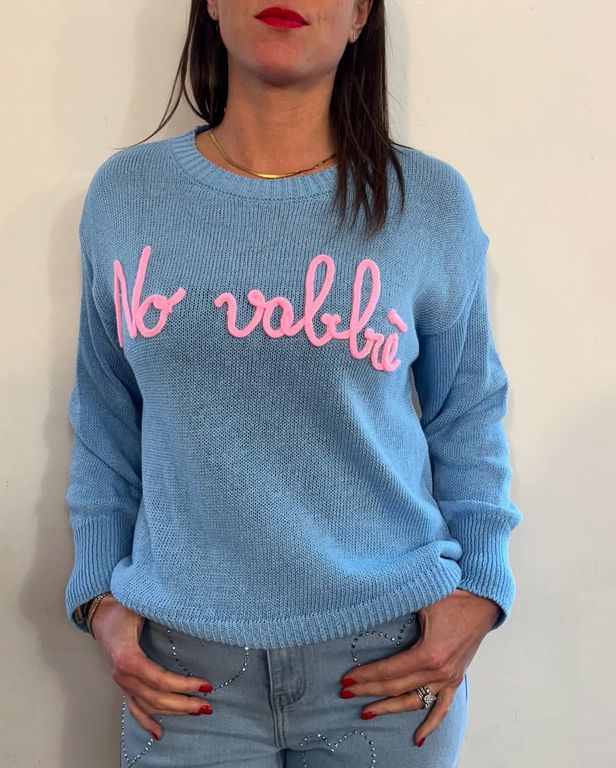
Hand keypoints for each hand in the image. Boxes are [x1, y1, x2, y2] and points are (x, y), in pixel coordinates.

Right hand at [91, 595, 214, 740]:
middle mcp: (123, 676)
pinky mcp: (123, 685)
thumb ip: (163, 612)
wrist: (100, 613)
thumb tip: (190, 615)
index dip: (184, 685)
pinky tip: (159, 733)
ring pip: (148, 706)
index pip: (160, 680)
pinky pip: (135, 708)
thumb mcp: (141, 607)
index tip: (206, 686)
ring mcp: (121, 683)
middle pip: (156, 698)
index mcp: (128, 658)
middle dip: (184, 704)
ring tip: (196, 712)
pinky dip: (147, 722)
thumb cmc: (121, 609)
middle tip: (207, 705)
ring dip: (173, 712)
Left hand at [338, 589, 499, 746]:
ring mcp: (448, 679)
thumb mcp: (422, 601)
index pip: (389, 671)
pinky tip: (417, 738)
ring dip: (389, 708)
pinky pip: (442, 708)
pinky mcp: (455, 680)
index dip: (366, 675)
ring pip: (413, 701)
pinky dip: (430, 725)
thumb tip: (370, 609)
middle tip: (346, 692)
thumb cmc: (451, 598)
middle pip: (396, 687)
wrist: (481, 603)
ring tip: (366, 712)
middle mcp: (438, 672)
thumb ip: (398, 608)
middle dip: (369, 690)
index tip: (347, 679)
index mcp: (428, 654)